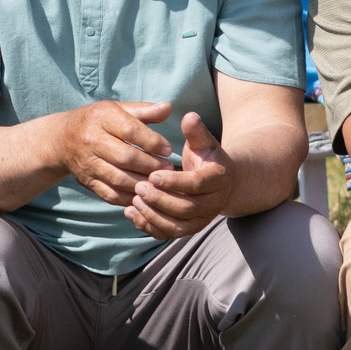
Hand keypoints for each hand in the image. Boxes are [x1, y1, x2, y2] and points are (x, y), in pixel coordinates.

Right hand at [49, 99, 178, 206]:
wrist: (62, 139)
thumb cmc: (99, 121)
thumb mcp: (118, 109)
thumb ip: (145, 111)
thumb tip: (168, 108)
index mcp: (102, 118)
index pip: (130, 131)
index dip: (152, 142)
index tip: (168, 149)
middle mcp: (91, 140)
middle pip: (125, 157)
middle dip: (151, 165)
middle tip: (169, 169)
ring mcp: (87, 163)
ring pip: (119, 178)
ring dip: (143, 183)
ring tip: (159, 182)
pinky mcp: (86, 181)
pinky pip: (110, 194)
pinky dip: (128, 197)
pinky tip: (143, 194)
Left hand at [127, 113, 234, 240]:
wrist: (219, 183)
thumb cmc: (206, 158)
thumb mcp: (204, 142)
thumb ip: (196, 131)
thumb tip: (189, 115)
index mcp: (218, 180)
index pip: (196, 184)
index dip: (174, 181)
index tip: (153, 174)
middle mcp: (213, 204)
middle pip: (185, 208)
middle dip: (160, 200)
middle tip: (139, 187)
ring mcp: (201, 220)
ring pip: (177, 226)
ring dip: (153, 215)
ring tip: (133, 201)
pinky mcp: (188, 229)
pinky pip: (168, 233)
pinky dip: (149, 226)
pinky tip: (131, 213)